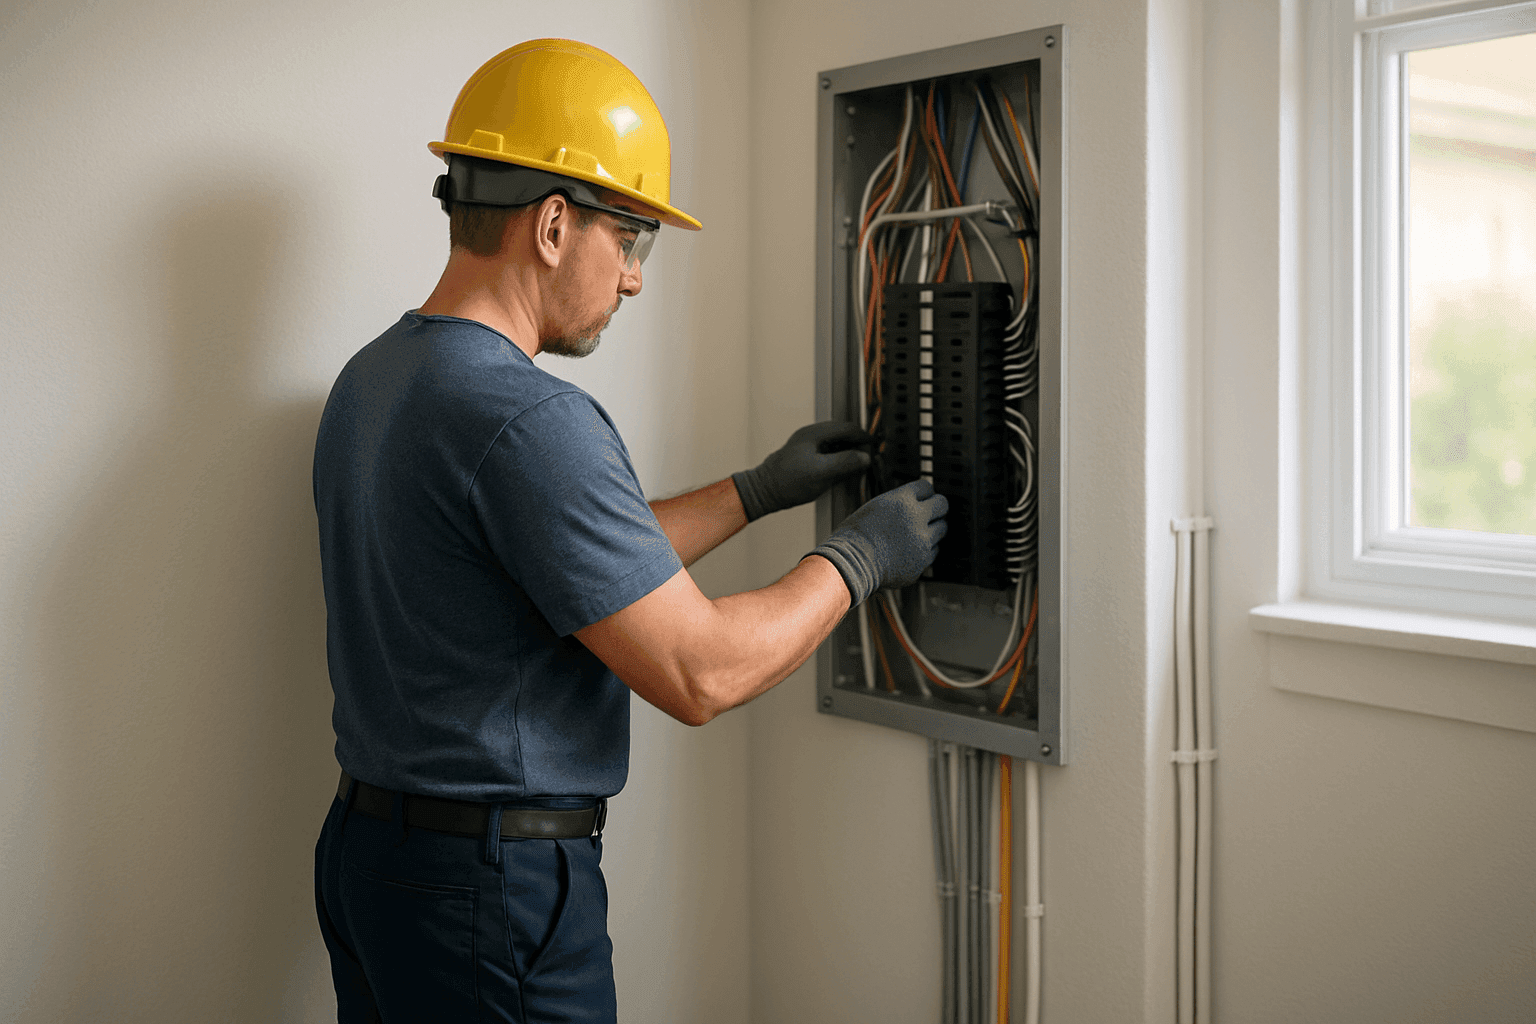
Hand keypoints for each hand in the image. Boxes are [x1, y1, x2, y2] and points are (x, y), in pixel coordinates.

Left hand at [731, 421, 873, 521]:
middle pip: (843, 433)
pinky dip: (839, 458)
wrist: (763, 492)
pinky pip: (828, 452)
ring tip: (858, 466)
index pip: (847, 428)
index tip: (875, 447)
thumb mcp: (821, 473)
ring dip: (848, 452)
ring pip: (836, 443)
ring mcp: (807, 445)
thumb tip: (865, 458)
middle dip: (858, 444)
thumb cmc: (787, 482)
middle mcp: (811, 435)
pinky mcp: (806, 456)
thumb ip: (845, 463)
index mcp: (814, 433)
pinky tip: (842, 471)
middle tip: (868, 458)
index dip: (864, 437)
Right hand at [807, 479, 948, 605]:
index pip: (926, 487)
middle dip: (937, 507)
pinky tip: (911, 551)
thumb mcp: (874, 508)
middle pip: (942, 505)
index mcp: (902, 501)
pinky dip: (925, 550)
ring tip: (917, 534)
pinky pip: (933, 552)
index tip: (923, 496)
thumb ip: (897, 503)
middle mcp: (916, 518)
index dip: (924, 492)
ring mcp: (922, 542)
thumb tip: (910, 503)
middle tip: (930, 512)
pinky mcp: (922, 561)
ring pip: (941, 529)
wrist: (851, 565)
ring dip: (932, 529)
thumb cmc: (854, 537)